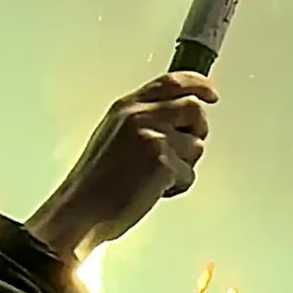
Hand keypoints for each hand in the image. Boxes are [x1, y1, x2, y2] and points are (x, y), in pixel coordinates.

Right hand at [24, 73, 215, 262]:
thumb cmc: (96, 182)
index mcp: (126, 107)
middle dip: (197, 131)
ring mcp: (152, 137)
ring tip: (156, 178)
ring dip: (185, 165)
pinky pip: (189, 173)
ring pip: (196, 144)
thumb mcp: (114, 134)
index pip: (171, 82)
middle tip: (183, 151)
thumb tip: (177, 118)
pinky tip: (154, 192)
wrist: (81, 211)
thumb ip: (144, 120)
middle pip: (194, 109)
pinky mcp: (162, 161)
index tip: (211, 93)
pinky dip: (178, 186)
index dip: (198, 84)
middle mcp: (139, 116)